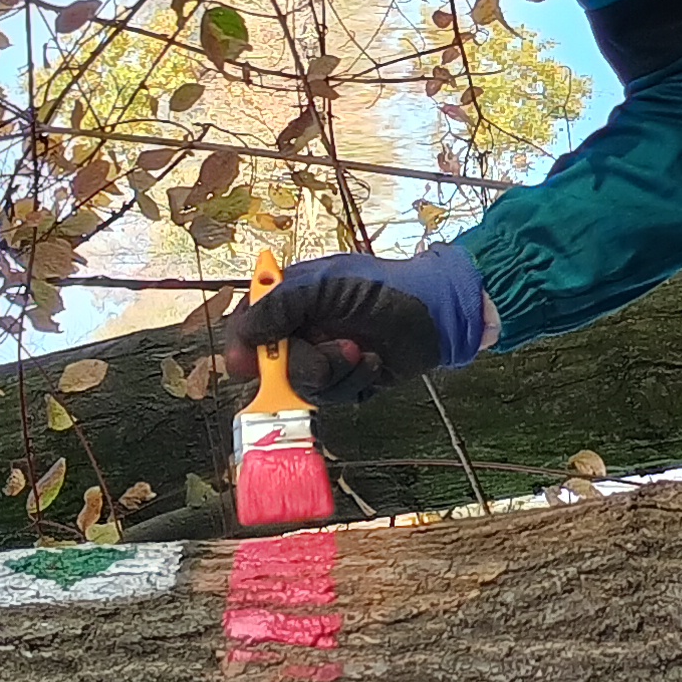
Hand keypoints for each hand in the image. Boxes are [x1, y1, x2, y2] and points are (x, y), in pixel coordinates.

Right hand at [222, 242, 495, 406]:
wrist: (438, 312)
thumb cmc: (384, 286)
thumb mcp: (328, 284)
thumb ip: (283, 304)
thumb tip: (245, 331)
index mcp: (291, 302)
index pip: (249, 327)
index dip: (243, 347)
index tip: (245, 364)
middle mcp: (303, 331)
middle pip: (274, 367)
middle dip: (305, 362)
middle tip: (339, 348)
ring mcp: (324, 358)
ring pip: (304, 386)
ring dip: (335, 372)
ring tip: (361, 351)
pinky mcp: (347, 381)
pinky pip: (334, 397)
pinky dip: (355, 381)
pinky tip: (373, 362)